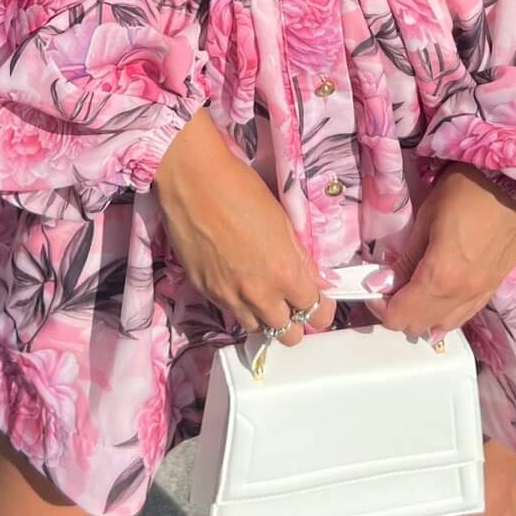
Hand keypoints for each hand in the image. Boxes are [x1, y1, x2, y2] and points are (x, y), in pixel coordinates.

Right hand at [152, 109, 336, 347]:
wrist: (194, 182)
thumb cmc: (242, 191)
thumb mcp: (282, 220)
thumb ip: (301, 258)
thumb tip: (316, 281)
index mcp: (285, 273)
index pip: (315, 312)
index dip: (321, 307)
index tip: (319, 300)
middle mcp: (258, 294)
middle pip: (287, 333)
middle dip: (295, 320)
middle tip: (292, 301)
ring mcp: (229, 296)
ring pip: (257, 328)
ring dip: (265, 317)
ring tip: (263, 293)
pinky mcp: (205, 291)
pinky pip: (230, 311)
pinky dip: (239, 304)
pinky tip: (238, 281)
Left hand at [363, 163, 515, 341]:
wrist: (514, 184)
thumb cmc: (466, 191)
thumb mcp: (427, 218)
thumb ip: (406, 257)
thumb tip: (383, 282)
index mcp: (440, 277)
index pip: (399, 316)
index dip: (379, 305)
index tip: (374, 285)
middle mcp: (462, 295)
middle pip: (419, 325)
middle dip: (398, 310)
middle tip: (390, 284)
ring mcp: (482, 294)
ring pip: (443, 325)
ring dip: (422, 314)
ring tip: (413, 288)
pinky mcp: (495, 288)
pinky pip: (465, 314)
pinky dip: (446, 312)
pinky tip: (439, 296)